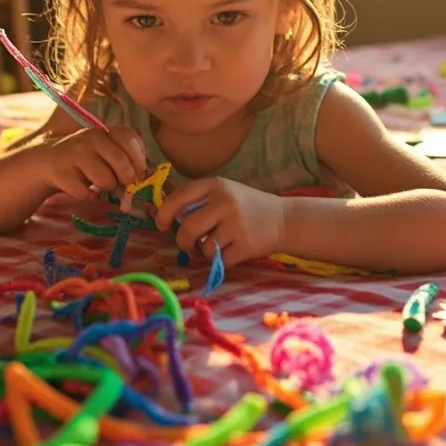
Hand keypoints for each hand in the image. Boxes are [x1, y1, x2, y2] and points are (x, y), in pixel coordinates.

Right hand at [39, 126, 145, 200]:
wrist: (47, 161)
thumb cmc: (86, 159)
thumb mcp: (106, 150)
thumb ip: (126, 156)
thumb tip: (144, 176)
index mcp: (104, 131)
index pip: (129, 139)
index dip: (138, 159)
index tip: (139, 172)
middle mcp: (90, 138)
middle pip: (121, 163)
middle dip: (126, 179)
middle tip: (121, 183)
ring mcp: (74, 154)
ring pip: (105, 181)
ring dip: (105, 187)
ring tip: (96, 182)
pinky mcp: (61, 173)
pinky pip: (86, 194)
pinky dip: (86, 196)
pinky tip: (79, 187)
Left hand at [154, 177, 284, 266]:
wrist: (284, 219)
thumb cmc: (248, 207)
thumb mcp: (225, 193)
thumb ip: (200, 201)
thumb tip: (169, 218)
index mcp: (217, 185)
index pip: (181, 196)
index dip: (165, 212)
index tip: (160, 224)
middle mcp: (226, 202)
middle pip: (188, 227)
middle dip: (182, 241)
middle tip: (186, 245)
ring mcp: (236, 224)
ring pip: (204, 247)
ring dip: (205, 251)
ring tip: (219, 244)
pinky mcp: (245, 245)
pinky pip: (220, 260)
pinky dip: (221, 260)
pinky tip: (233, 250)